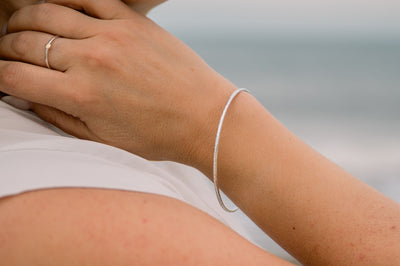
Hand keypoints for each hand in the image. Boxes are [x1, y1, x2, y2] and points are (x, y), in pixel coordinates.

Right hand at [0, 0, 235, 164]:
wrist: (204, 118)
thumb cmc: (159, 135)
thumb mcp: (103, 138)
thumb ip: (59, 117)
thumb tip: (29, 97)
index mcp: (81, 96)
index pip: (14, 76)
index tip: (1, 77)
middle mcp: (91, 61)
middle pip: (24, 41)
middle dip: (5, 47)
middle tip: (8, 53)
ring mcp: (112, 35)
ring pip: (47, 12)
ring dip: (25, 19)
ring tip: (23, 28)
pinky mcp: (132, 21)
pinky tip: (56, 8)